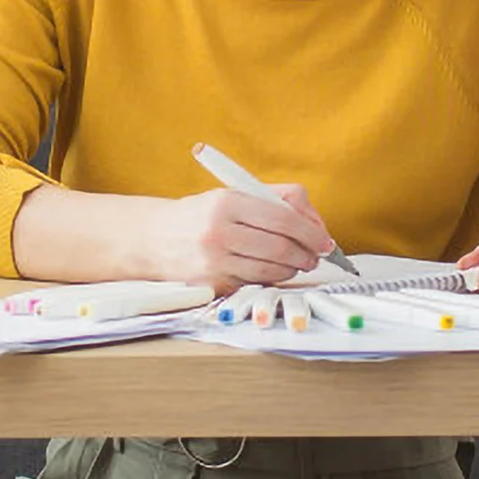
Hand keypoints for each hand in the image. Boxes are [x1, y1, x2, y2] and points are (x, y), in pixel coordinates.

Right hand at [153, 183, 335, 293]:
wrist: (153, 238)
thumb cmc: (200, 215)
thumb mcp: (233, 194)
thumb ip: (277, 199)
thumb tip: (316, 225)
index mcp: (227, 203)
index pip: (284, 219)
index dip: (312, 232)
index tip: (325, 241)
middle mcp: (218, 232)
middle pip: (280, 248)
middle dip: (306, 255)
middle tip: (314, 256)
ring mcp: (213, 262)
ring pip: (270, 270)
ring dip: (291, 270)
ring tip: (295, 264)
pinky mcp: (210, 284)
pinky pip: (252, 283)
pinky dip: (269, 278)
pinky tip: (270, 271)